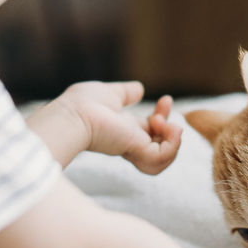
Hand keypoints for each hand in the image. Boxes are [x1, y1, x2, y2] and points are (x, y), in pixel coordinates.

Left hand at [55, 81, 181, 174]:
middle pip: (159, 144)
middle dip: (170, 126)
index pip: (150, 130)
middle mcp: (129, 142)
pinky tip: (169, 128)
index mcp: (123, 129)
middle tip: (165, 103)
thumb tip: (139, 88)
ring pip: (162, 158)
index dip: (162, 116)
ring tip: (164, 123)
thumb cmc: (84, 103)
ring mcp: (132, 148)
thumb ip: (125, 92)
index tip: (165, 99)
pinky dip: (172, 145)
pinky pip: (162, 158)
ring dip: (173, 140)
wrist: (74, 114)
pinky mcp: (135, 151)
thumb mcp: (111, 93)